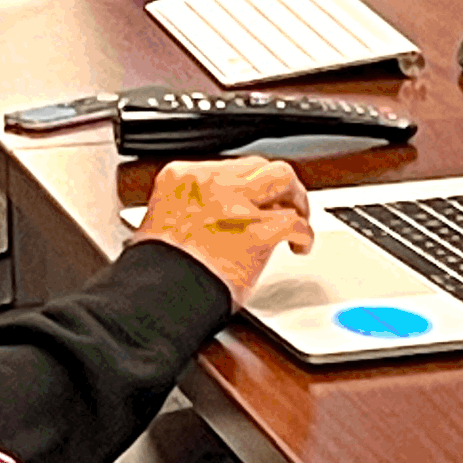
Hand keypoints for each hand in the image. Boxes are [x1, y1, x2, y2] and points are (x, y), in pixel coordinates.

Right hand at [134, 155, 312, 303]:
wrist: (162, 297)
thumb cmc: (159, 270)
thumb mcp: (160, 222)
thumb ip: (189, 209)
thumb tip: (210, 215)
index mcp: (183, 177)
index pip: (227, 165)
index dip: (247, 181)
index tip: (252, 193)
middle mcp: (212, 184)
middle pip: (258, 166)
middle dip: (274, 184)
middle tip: (283, 199)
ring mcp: (238, 205)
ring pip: (282, 180)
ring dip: (296, 197)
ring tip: (300, 212)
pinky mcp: (259, 233)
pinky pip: (295, 223)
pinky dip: (303, 234)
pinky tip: (300, 244)